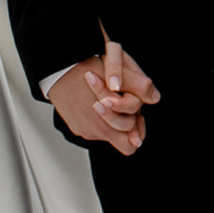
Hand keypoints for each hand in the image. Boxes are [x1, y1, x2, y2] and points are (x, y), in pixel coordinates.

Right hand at [49, 38, 158, 155]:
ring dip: (110, 120)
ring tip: (108, 101)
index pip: (131, 144)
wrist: (59, 68)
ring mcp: (84, 130)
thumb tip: (154, 98)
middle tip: (124, 107)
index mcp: (108, 121)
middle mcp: (95, 130)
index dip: (137, 130)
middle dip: (126, 124)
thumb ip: (139, 88)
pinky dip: (96, 118)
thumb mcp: (120, 74)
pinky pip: (91, 128)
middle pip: (121, 141)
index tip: (137, 117)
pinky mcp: (75, 127)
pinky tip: (93, 101)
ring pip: (106, 133)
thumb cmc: (88, 68)